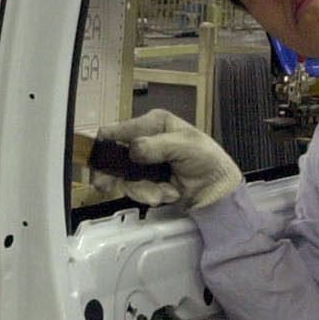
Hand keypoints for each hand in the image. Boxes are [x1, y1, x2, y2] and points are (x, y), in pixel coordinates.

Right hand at [90, 110, 243, 209]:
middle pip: (113, 157)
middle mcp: (144, 142)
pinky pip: (134, 191)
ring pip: (124, 178)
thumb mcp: (186, 145)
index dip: (106, 145)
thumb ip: (158, 146)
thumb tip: (134, 150)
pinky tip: (168, 194)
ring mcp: (143, 164)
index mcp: (153, 124)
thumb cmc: (208, 160)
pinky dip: (150, 195)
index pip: (118, 130)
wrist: (217, 190)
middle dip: (116, 175)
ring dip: (143, 189)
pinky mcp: (145, 182)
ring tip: (164, 193)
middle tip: (106, 185)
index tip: (101, 162)